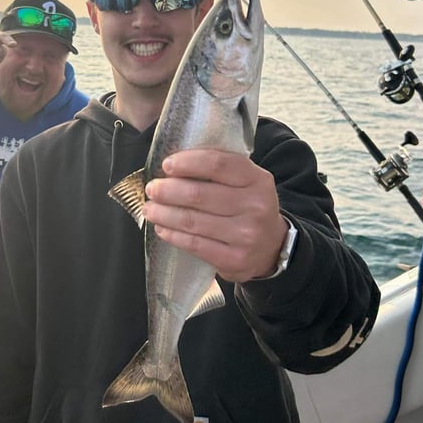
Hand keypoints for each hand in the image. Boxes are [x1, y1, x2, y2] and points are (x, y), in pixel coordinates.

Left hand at [142, 148, 286, 282]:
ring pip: (192, 221)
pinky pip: (194, 244)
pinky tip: (162, 228)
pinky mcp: (234, 259)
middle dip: (168, 190)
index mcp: (257, 179)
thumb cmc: (248, 207)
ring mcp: (246, 235)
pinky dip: (173, 235)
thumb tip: (173, 164)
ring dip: (164, 213)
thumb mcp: (246, 182)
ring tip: (150, 208)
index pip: (218, 164)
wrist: (272, 247)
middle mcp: (255, 206)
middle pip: (199, 194)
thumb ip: (220, 169)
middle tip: (152, 189)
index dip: (188, 162)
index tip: (167, 165)